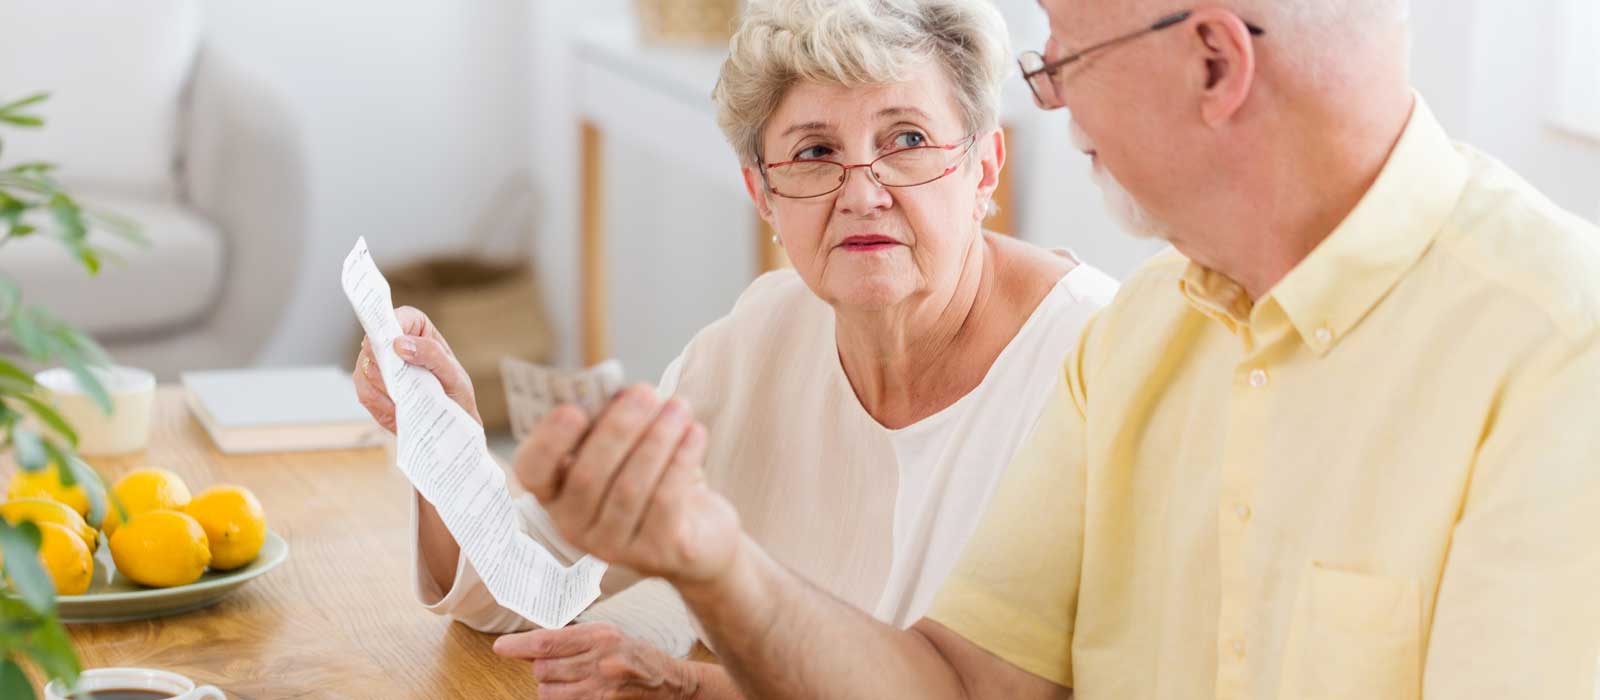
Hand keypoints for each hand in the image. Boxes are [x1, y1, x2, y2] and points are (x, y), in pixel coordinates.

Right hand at [351, 305, 481, 431]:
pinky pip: (365, 393)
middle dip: (389, 366)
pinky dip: (383, 405)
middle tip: (407, 382)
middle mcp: (391, 342)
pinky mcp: (368, 387)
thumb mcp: (453, 374)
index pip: (395, 317)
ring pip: (367, 370)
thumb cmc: (455, 393)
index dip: (389, 328)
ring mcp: (376, 364)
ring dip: (389, 389)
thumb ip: (432, 354)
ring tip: (410, 398)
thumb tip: (400, 343)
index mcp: (415, 327)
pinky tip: (400, 409)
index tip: (394, 346)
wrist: (448, 424)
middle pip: (373, 344)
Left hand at [493, 622, 698, 699]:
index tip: (501, 648)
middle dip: (543, 669)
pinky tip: (576, 692)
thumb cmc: (637, 656)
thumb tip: (533, 645)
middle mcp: (600, 661)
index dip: (519, 646)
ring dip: (550, 687)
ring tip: (570, 681)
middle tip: (558, 666)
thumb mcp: (608, 635)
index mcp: (600, 635)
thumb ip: (572, 639)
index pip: (547, 642)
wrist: (670, 683)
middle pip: (543, 669)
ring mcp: (601, 688)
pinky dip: (562, 699)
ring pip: (548, 692)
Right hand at [513, 386, 740, 585]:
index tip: (573, 410)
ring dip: (657, 440)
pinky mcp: (656, 553)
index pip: (533, 472)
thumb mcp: (625, 447)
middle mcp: (574, 526)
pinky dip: (681, 460)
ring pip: (629, 488)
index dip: (548, 442)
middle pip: (587, 476)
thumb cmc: (651, 478)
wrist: (701, 533)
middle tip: (646, 393)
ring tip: (678, 407)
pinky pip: (665, 501)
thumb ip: (611, 422)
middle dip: (620, 428)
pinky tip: (695, 433)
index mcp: (555, 493)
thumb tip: (619, 394)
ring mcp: (613, 546)